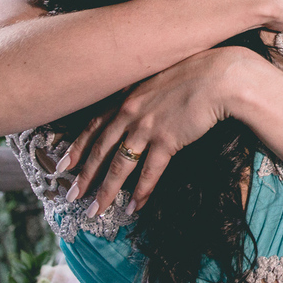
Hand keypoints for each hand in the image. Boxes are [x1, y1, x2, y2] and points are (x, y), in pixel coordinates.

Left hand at [60, 45, 263, 215]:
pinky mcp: (167, 139)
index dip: (76, 147)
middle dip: (83, 176)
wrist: (219, 75)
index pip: (93, 125)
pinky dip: (141, 190)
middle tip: (71, 196)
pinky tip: (134, 206)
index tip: (63, 166)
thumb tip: (139, 109)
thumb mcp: (159, 77)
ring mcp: (147, 126)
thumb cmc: (195, 72)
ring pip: (119, 165)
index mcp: (126, 96)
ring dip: (106, 191)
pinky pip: (149, 170)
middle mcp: (130, 112)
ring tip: (96, 211)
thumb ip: (143, 94)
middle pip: (100, 150)